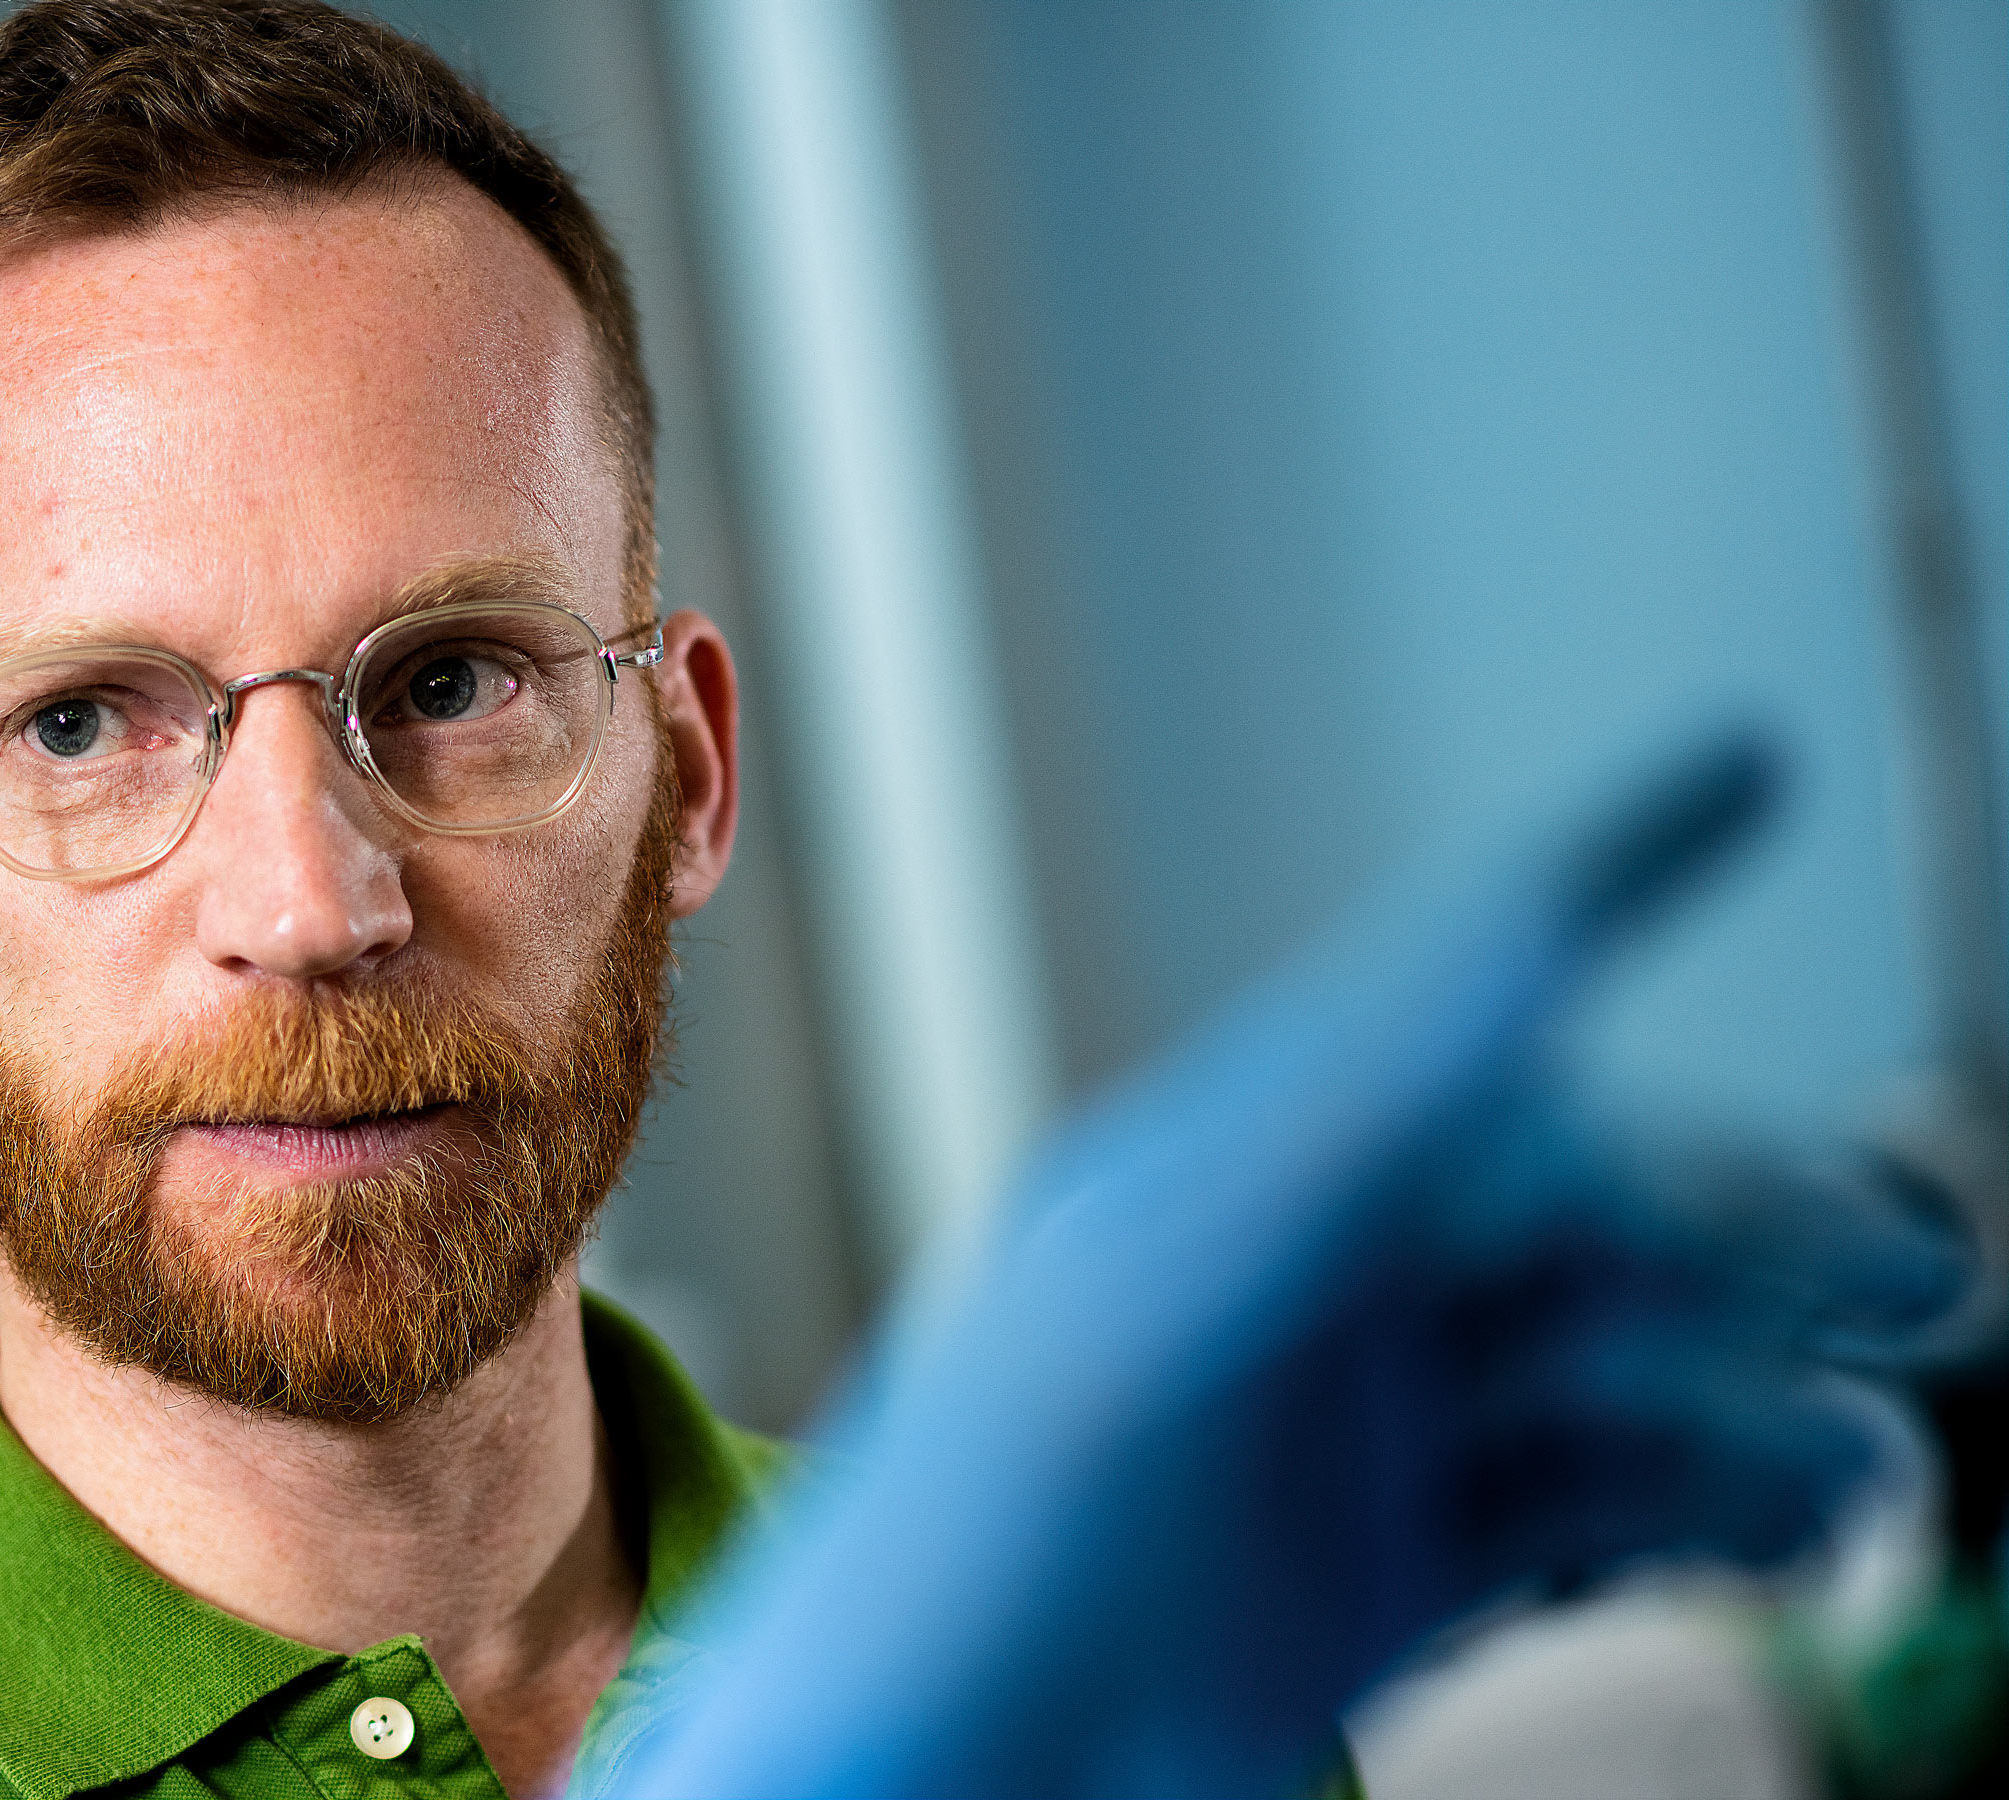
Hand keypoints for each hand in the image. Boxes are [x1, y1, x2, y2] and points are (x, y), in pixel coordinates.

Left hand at [611, 733, 1966, 1797]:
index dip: (1600, 866)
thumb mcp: (1132, 1330)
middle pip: (1578, 1194)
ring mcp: (1356, 1432)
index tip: (1742, 762)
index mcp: (1226, 1178)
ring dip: (1751, 1384)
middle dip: (1744, 1215)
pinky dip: (1712, 1502)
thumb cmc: (959, 1559)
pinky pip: (1597, 1502)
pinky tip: (1790, 1519)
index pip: (1443, 986)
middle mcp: (1303, 1285)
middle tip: (1896, 1278)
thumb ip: (1336, 1143)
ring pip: (1613, 1357)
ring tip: (1852, 1462)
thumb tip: (1516, 949)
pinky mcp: (1393, 1575)